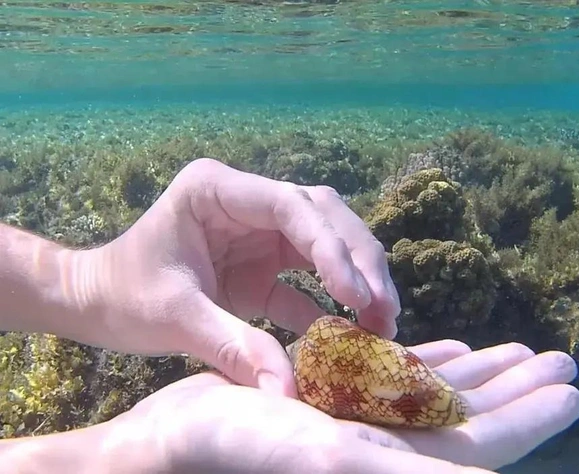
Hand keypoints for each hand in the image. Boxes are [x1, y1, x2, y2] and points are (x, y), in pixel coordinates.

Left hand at [83, 158, 400, 394]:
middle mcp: (246, 201)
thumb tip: (286, 392)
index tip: (357, 294)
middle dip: (359, 261)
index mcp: (218, 190)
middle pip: (323, 217)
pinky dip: (330, 305)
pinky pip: (307, 279)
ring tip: (382, 320)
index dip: (331, 247)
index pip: (291, 206)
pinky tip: (351, 333)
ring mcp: (259, 231)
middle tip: (386, 309)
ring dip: (357, 279)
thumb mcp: (175, 318)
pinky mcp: (264, 263)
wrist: (97, 303)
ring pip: (327, 243)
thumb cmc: (122, 296)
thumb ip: (233, 347)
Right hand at [103, 340, 578, 473]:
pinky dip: (426, 361)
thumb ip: (418, 473)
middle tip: (564, 360)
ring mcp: (360, 424)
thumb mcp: (333, 457)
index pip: (480, 444)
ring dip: (481, 371)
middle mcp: (384, 450)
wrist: (170, 442)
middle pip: (468, 419)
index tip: (575, 390)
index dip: (530, 419)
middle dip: (517, 389)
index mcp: (392, 466)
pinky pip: (393, 379)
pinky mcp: (334, 401)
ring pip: (437, 394)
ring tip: (524, 349)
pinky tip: (453, 347)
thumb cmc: (237, 451)